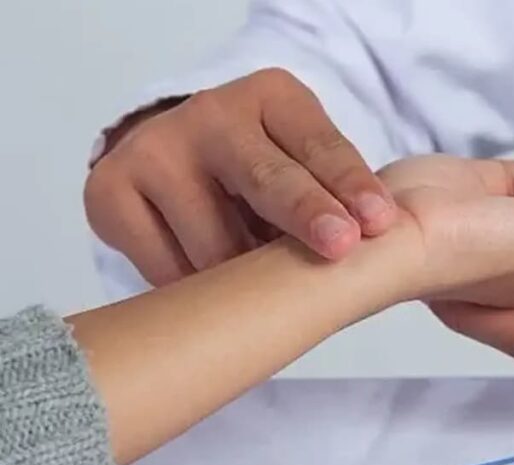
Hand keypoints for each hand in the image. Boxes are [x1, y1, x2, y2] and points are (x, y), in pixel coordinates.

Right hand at [85, 68, 396, 285]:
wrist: (176, 159)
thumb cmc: (265, 172)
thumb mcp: (305, 164)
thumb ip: (333, 197)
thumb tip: (367, 254)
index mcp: (272, 97)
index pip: (318, 143)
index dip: (349, 183)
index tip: (378, 221)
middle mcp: (210, 115)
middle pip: (265, 177)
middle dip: (305, 213)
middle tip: (339, 247)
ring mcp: (153, 150)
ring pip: (216, 243)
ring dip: (250, 278)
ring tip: (268, 291)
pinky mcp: (109, 191)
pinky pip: (168, 268)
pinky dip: (201, 291)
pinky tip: (216, 292)